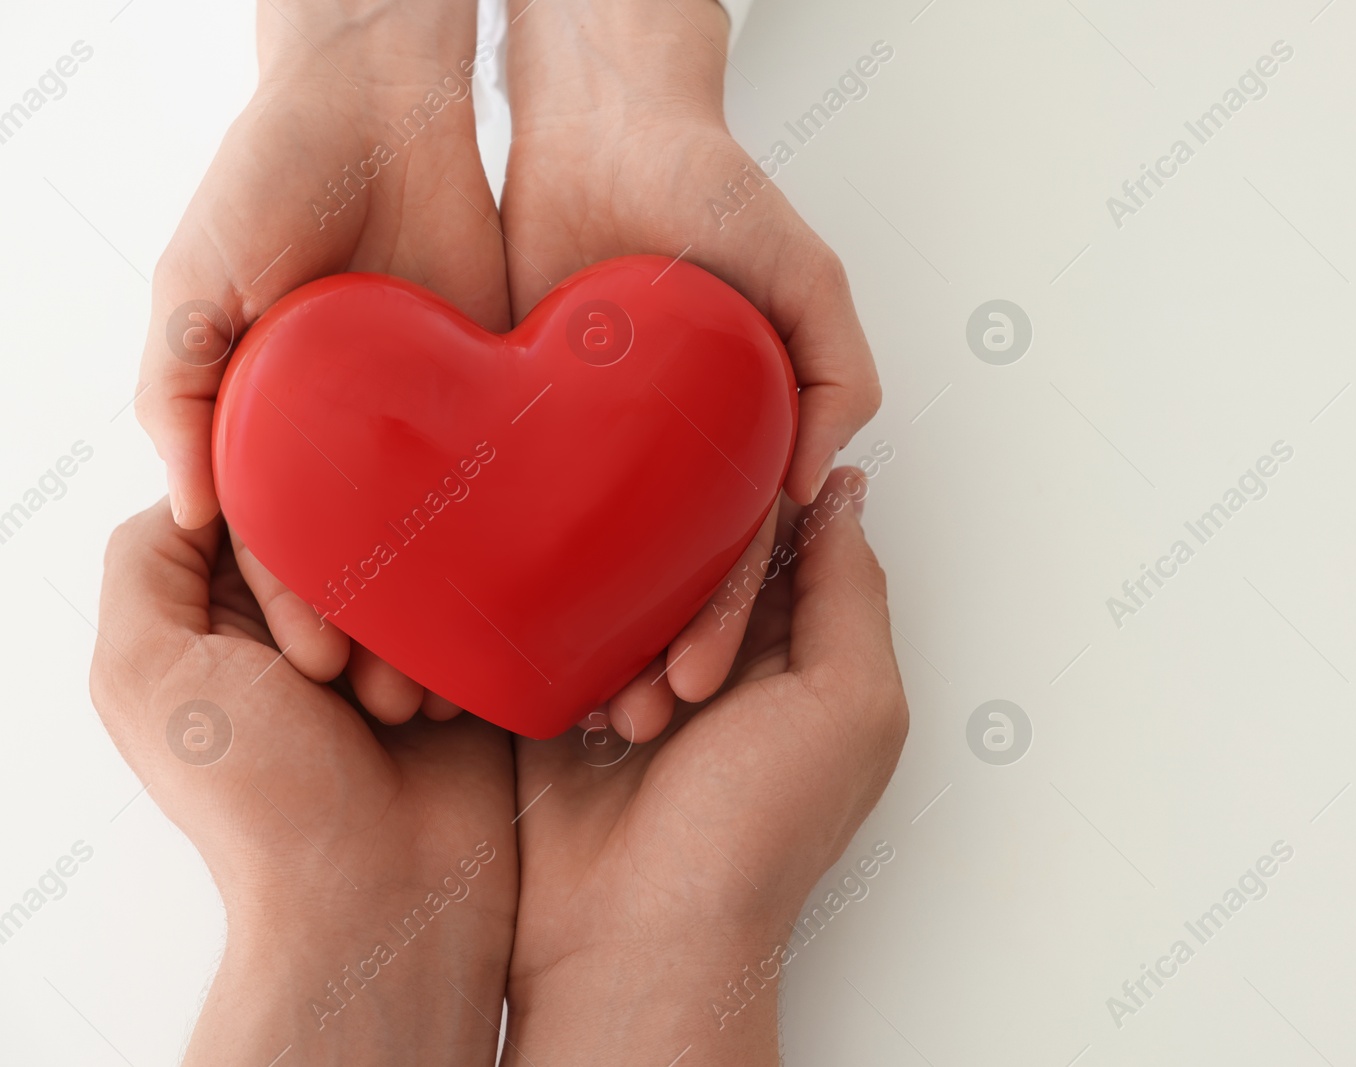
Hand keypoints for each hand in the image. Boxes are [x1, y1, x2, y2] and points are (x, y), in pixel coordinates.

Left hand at [89, 501, 518, 1065]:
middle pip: (330, 530)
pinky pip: (459, 604)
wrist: (382, 894)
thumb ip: (143, 562)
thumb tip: (202, 487)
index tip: (302, 651)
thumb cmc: (263, 798)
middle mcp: (282, 625)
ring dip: (405, 633)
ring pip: (402, 561)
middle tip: (343, 685)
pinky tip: (440, 709)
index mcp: (203, 619)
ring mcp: (367, 645)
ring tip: (397, 710)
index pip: (246, 511)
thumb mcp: (148, 674)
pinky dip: (454, 649)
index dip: (279, 560)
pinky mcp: (437, 667)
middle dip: (348, 602)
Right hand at [135, 0, 505, 719]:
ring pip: (461, 540)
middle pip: (382, 564)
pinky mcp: (512, 391)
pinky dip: (540, 532)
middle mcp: (361, 443)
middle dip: (398, 634)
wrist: (383, 99)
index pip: (289, 548)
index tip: (330, 672)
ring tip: (500, 671)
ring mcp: (439, 423)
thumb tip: (182, 504)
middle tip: (425, 703)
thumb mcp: (197, 277)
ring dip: (474, 608)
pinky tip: (562, 589)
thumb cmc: (269, 177)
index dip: (304, 610)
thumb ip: (178, 384)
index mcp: (279, 433)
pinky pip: (530, 476)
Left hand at [501, 0, 882, 736]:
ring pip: (576, 562)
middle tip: (615, 722)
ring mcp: (587, 445)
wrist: (599, 117)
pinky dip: (494, 566)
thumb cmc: (712, 185)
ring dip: (568, 636)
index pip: (731, 559)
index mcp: (734, 445)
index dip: (719, 626)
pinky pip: (502, 504)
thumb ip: (840, 376)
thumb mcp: (809, 278)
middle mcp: (662, 459)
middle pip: (652, 581)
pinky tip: (474, 625)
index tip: (689, 684)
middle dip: (641, 657)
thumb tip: (820, 482)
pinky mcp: (513, 421)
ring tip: (541, 703)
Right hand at [502, 470, 908, 1065]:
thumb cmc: (756, 834)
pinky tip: (592, 714)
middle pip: (706, 548)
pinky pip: (571, 619)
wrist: (637, 936)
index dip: (763, 533)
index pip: (789, 532)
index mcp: (810, 647)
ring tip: (640, 722)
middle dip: (696, 605)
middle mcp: (735, 648)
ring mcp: (651, 665)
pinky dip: (580, 656)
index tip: (732, 552)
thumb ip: (852, 588)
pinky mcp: (580, 687)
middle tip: (690, 685)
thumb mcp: (850, 702)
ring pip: (634, 578)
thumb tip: (847, 487)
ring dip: (634, 638)